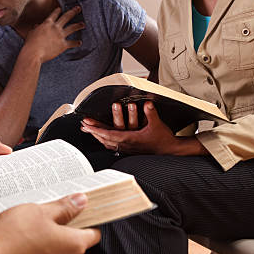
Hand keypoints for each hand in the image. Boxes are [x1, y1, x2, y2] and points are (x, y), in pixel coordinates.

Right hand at [0, 193, 99, 253]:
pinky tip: (15, 239)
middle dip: (60, 226)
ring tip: (25, 225)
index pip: (93, 233)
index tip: (78, 207)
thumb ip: (63, 207)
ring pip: (52, 251)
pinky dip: (30, 251)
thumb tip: (80, 201)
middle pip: (71, 242)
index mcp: (72, 245)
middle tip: (44, 211)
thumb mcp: (38, 211)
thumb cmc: (10, 239)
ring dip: (43, 239)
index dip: (87, 218)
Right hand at [22, 6, 84, 62]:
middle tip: (78, 8)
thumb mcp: (31, 33)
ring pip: (72, 28)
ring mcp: (60, 35)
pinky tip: (80, 42)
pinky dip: (76, 43)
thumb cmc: (30, 43)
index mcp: (47, 23)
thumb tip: (36, 26)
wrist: (34, 53)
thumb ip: (35, 28)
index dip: (57, 11)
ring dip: (78, 25)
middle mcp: (56, 27)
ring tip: (83, 24)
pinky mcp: (63, 45)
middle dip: (73, 12)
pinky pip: (71, 43)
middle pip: (66, 17)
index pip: (54, 14)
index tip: (60, 8)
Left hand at [81, 101, 204, 154]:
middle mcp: (126, 145)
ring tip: (89, 130)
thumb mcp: (157, 124)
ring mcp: (127, 148)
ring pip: (107, 143)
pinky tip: (102, 139)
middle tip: (83, 125)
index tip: (87, 125)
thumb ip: (151, 113)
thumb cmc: (163, 138)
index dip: (97, 129)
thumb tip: (148, 103)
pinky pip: (113, 146)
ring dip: (97, 136)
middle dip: (93, 131)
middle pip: (104, 139)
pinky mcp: (129, 150)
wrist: (170, 151)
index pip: (109, 134)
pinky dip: (105, 141)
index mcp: (130, 139)